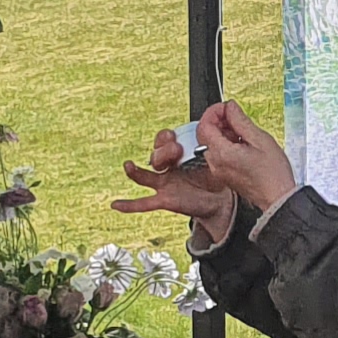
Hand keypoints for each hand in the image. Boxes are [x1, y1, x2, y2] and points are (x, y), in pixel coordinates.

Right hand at [112, 126, 235, 235]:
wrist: (221, 201)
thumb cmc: (215, 177)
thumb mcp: (213, 157)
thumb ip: (208, 146)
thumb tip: (212, 133)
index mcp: (177, 152)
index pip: (164, 139)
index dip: (167, 137)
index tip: (177, 137)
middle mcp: (168, 166)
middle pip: (155, 155)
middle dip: (163, 150)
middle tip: (177, 150)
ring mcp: (164, 183)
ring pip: (145, 175)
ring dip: (136, 170)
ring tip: (128, 166)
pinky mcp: (165, 199)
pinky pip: (144, 203)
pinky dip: (129, 204)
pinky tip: (116, 204)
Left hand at [194, 100, 298, 222]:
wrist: (277, 198)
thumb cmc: (273, 174)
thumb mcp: (260, 139)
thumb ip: (240, 120)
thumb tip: (230, 108)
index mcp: (222, 153)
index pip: (204, 125)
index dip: (214, 111)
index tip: (226, 107)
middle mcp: (215, 163)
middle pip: (205, 134)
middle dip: (218, 121)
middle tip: (235, 116)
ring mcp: (218, 170)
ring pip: (211, 143)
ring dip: (223, 132)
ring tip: (243, 131)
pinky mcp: (223, 174)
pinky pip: (218, 153)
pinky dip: (226, 143)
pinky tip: (242, 143)